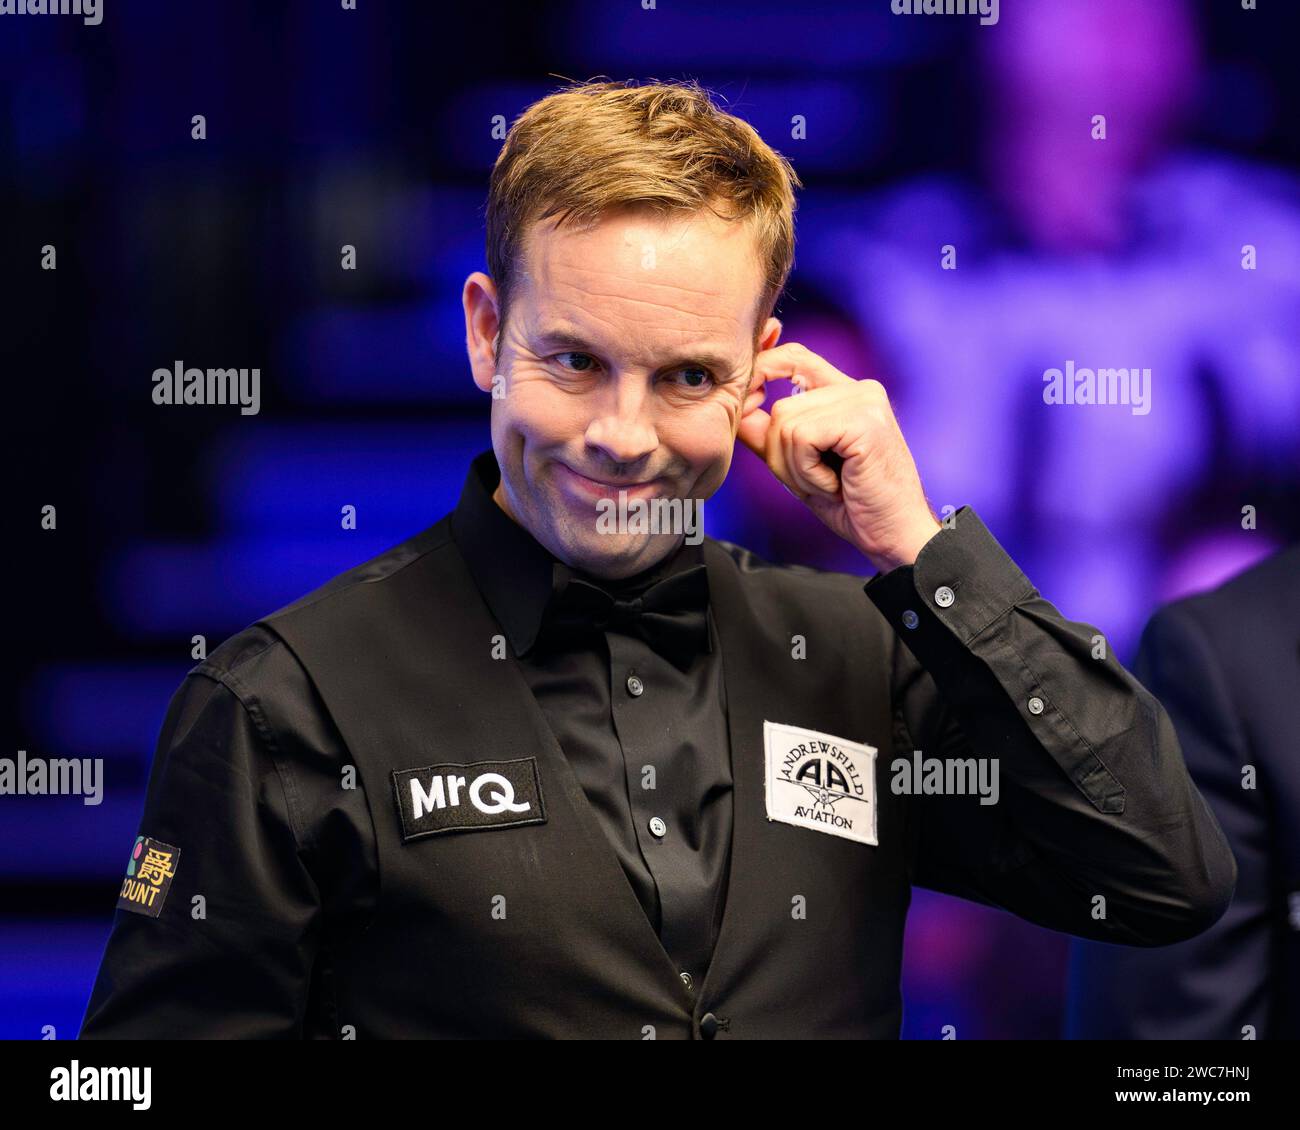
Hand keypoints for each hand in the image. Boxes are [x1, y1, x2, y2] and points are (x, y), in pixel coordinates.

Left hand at [736, 342, 941, 572]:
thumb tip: (739, 407)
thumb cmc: (853, 505)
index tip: (749, 404)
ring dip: (797, 468)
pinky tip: (837, 485)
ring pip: (786, 424)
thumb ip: (771, 436)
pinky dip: (809, 472)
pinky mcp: (864, 419)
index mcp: (846, 394)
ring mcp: (863, 400)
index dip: (763, 371)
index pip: (793, 357)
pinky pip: (802, 438)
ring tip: (830, 484)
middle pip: (780, 406)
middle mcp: (858, 389)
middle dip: (781, 455)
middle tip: (816, 481)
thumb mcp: (800, 467)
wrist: (894, 535)